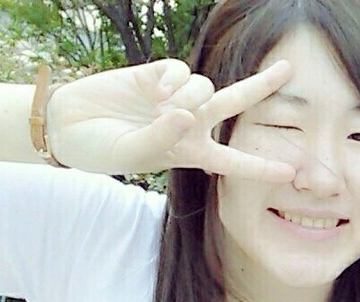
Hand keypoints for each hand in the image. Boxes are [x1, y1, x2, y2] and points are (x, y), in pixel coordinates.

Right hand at [46, 59, 295, 181]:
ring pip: (206, 86)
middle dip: (261, 86)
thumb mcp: (132, 155)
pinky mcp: (156, 75)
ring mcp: (174, 98)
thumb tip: (187, 114)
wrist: (69, 125)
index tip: (290, 174)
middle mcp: (189, 124)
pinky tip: (156, 92)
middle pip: (234, 103)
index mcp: (189, 152)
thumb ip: (162, 138)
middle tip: (288, 70)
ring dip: (192, 96)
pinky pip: (181, 71)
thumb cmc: (101, 150)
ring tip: (163, 106)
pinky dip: (174, 80)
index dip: (260, 167)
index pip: (232, 161)